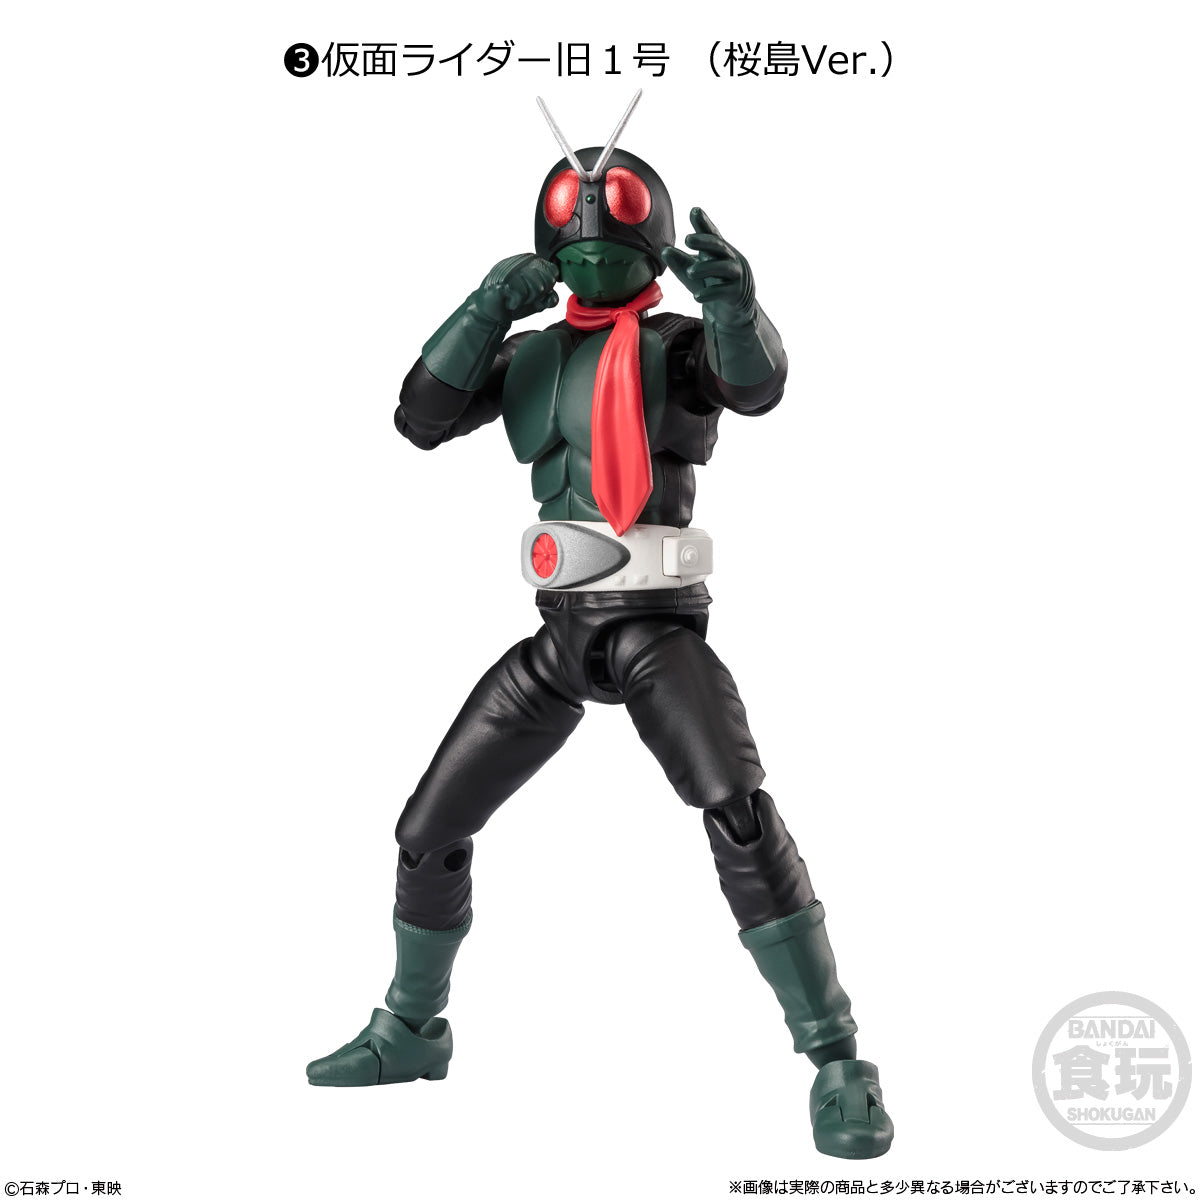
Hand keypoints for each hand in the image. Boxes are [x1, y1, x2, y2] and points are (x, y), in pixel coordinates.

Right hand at [474, 253, 559, 321]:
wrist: (491, 310)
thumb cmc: (513, 301)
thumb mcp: (535, 301)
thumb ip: (548, 299)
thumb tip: (553, 298)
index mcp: (531, 262)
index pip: (553, 271)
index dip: (548, 287)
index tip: (535, 292)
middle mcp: (522, 261)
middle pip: (547, 281)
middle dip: (537, 295)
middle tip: (523, 296)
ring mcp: (512, 269)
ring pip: (537, 288)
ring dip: (526, 300)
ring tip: (515, 298)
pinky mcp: (503, 280)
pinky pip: (522, 294)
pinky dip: (516, 303)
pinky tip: (508, 300)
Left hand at [662, 208, 755, 324]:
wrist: (732, 307)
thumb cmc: (712, 282)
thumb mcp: (694, 271)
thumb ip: (680, 261)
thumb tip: (664, 250)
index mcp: (718, 250)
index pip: (711, 233)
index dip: (703, 222)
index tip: (694, 211)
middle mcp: (729, 258)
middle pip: (719, 246)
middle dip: (704, 241)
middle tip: (687, 239)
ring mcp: (735, 275)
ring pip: (723, 267)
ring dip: (706, 268)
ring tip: (690, 271)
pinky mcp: (736, 293)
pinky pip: (723, 291)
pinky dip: (710, 293)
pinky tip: (697, 297)